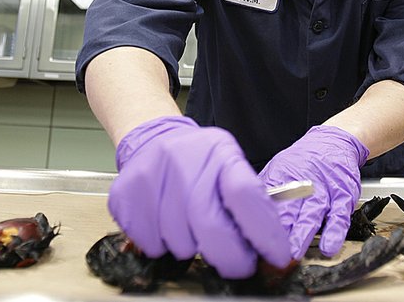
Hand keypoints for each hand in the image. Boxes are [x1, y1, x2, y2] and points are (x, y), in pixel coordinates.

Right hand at [108, 115, 290, 278]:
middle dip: (229, 256)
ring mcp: (153, 174)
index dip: (264, 231)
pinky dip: (162, 246)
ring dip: (191, 247)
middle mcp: (186, 160)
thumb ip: (248, 201)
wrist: (155, 139)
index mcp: (221, 154)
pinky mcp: (127, 192)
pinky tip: (165, 227)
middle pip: (210, 225)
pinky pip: (149, 242)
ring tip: (191, 230)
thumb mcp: (229, 166)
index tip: (276, 255)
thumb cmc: (199, 160)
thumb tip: (271, 246)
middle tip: (237, 264)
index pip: (246, 194)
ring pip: (179, 240)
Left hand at [258, 125, 368, 258]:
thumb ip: (264, 188)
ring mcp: (324, 190)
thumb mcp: (279, 167)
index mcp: (283, 176)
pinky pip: (340, 215)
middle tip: (271, 251)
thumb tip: (238, 204)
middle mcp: (303, 184)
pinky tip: (328, 246)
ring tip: (295, 252)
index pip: (268, 199)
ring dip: (303, 233)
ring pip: (313, 212)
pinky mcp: (343, 196)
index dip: (259, 218)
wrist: (334, 141)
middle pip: (289, 208)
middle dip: (280, 230)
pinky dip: (334, 231)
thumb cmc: (304, 160)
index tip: (251, 236)